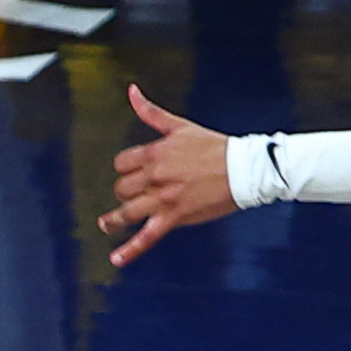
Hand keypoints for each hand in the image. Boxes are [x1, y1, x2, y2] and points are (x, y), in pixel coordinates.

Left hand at [98, 84, 235, 265]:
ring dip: (114, 219)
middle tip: (134, 196)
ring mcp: (163, 199)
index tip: (133, 174)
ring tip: (106, 224)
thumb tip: (131, 91)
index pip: (122, 164)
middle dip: (126, 192)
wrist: (244, 169)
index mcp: (155, 153)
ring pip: (127, 212)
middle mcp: (155, 176)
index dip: (125, 170)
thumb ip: (151, 112)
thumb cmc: (215, 146)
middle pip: (122, 188)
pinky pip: (147, 237)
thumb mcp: (180, 127)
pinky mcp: (175, 217)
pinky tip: (116, 259)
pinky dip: (130, 250)